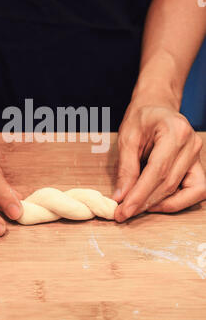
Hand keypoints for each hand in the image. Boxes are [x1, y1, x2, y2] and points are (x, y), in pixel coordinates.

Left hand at [113, 103, 204, 221]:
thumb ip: (125, 168)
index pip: (158, 171)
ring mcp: (198, 156)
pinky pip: (195, 191)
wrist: (157, 106)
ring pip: (186, 192)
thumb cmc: (142, 118)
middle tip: (124, 213)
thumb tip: (121, 197)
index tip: (123, 211)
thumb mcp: (127, 137)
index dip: (140, 195)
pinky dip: (177, 201)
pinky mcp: (198, 165)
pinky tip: (156, 201)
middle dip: (146, 203)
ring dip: (161, 205)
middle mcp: (192, 144)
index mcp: (175, 132)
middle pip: (170, 184)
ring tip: (139, 207)